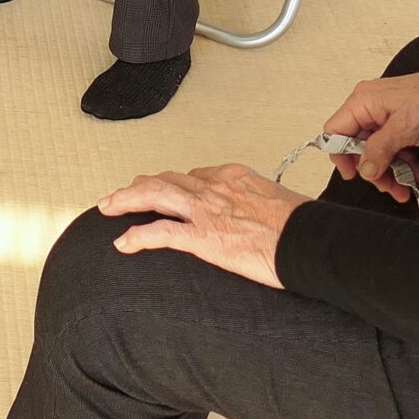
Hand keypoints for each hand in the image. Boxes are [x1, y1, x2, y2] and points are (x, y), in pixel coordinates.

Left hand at [97, 165, 306, 289]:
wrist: (311, 241)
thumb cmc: (305, 226)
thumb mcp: (282, 202)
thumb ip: (262, 202)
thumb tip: (267, 215)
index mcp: (233, 177)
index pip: (194, 175)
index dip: (175, 184)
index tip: (167, 192)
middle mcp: (214, 187)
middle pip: (166, 180)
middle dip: (140, 186)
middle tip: (122, 195)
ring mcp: (205, 211)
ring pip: (153, 195)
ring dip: (126, 200)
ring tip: (107, 208)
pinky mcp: (203, 238)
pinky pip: (160, 233)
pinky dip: (137, 237)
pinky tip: (122, 243)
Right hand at [317, 56, 418, 207]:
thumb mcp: (403, 129)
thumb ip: (378, 151)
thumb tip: (364, 170)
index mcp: (362, 103)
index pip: (335, 132)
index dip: (340, 156)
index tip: (352, 176)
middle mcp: (370, 108)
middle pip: (359, 146)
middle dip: (374, 170)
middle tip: (390, 188)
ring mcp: (387, 117)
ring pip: (379, 151)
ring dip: (393, 172)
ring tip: (407, 189)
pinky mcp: (403, 124)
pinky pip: (396, 148)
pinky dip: (406, 164)